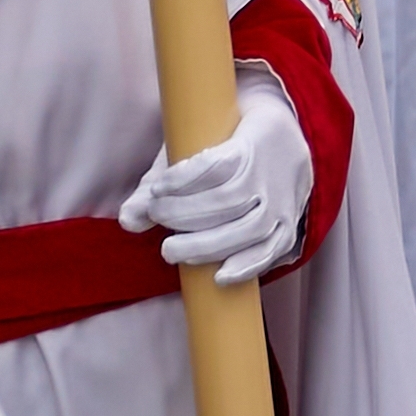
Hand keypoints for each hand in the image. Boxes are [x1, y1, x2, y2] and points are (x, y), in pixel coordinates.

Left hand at [117, 66, 314, 289]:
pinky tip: (217, 277)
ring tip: (170, 249)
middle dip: (185, 214)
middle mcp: (273, 172)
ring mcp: (284, 202)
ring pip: (250, 229)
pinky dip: (245, 266)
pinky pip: (271, 251)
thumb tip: (128, 220)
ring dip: (205, 244)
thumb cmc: (226, 144)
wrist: (286, 141)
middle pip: (230, 200)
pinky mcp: (287, 227)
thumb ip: (156, 182)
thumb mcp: (192, 147)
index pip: (220, 163)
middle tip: (157, 215)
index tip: (158, 187)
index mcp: (255, 138)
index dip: (185, 178)